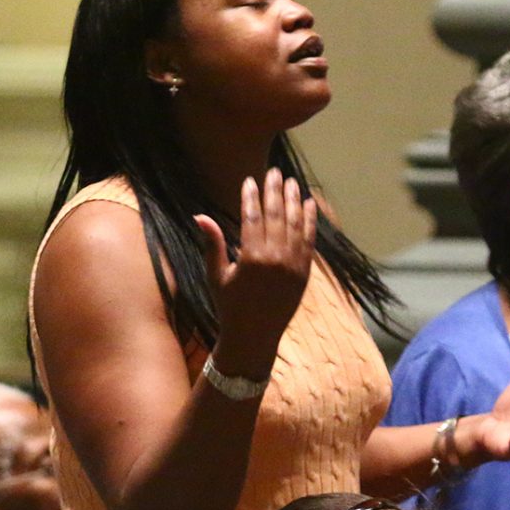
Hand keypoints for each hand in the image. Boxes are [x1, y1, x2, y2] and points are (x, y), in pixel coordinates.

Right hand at [197, 169, 314, 380]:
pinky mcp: (304, 273)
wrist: (254, 337)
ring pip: (295, 224)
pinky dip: (309, 221)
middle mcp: (275, 259)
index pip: (252, 217)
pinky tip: (309, 204)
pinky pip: (309, 241)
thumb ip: (212, 244)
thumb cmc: (229, 307)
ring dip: (294, 200)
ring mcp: (293, 265)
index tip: (251, 180)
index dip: (251, 196)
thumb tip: (200, 216)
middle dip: (275, 191)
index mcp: (251, 258)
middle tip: (275, 172)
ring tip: (292, 182)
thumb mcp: (216, 276)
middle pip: (276, 215)